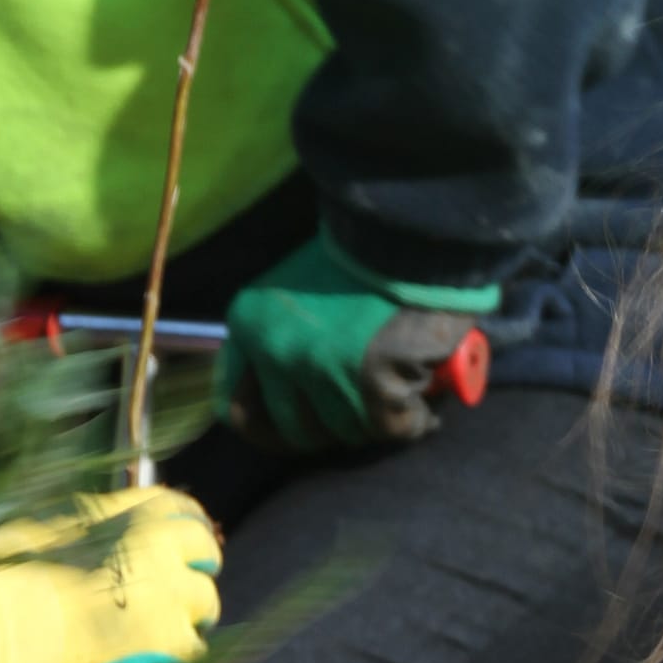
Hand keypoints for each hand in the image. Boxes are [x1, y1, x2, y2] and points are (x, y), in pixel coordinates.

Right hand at [0, 490, 219, 662]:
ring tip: (169, 633)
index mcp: (117, 510)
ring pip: (206, 601)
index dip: (186, 528)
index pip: (176, 505)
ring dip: (191, 617)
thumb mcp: (42, 531)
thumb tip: (98, 546)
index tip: (187, 545)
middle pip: (205, 548)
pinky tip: (155, 662)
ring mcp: (164, 588)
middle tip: (185, 593)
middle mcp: (149, 541)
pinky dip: (178, 657)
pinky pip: (194, 646)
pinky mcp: (166, 637)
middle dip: (198, 569)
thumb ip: (86, 534)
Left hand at [220, 231, 496, 450]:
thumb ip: (284, 339)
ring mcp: (323, 373)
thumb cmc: (360, 255)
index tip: (306, 423)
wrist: (408, 230)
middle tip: (363, 404)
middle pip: (299, 431)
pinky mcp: (372, 388)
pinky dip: (415, 417)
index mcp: (250, 324)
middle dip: (334, 425)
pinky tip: (426, 392)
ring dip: (378, 417)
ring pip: (349, 432)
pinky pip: (394, 428)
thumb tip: (294, 397)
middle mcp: (276, 352)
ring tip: (402, 384)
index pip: (236, 409)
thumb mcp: (297, 291)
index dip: (273, 426)